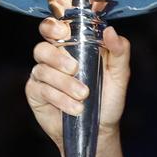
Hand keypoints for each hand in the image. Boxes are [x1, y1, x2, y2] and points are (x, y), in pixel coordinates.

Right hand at [25, 19, 130, 151]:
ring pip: (43, 70)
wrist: (100, 129)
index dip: (53, 26)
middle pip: (42, 47)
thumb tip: (110, 31)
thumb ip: (119, 51)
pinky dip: (59, 98)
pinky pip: (41, 89)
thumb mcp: (120, 75)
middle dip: (56, 56)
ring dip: (64, 83)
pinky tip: (74, 108)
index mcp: (73, 47)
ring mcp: (43, 75)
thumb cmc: (108, 99)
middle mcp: (54, 59)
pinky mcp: (36, 93)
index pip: (55, 28)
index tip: (63, 31)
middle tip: (74, 68)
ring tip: (83, 95)